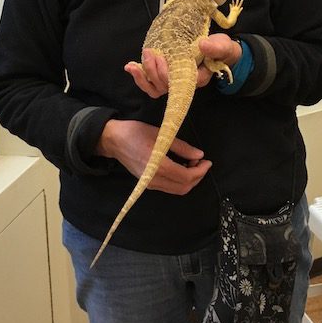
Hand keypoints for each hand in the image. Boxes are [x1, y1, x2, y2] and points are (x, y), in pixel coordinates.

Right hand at [96, 118, 211, 194]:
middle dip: (197, 177)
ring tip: (193, 164)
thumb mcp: (162, 135)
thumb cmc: (137, 132)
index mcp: (158, 166)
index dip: (200, 171)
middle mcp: (154, 179)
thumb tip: (199, 155)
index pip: (186, 177)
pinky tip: (181, 167)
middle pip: (183, 187)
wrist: (114, 140)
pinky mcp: (147, 184)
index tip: (208, 161)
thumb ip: (182, 147)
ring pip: (177, 190)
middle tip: (202, 162)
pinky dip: (179, 181)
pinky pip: (168, 187)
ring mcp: (149, 184)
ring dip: (189, 180)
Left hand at [124, 33, 242, 94]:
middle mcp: (184, 84)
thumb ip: (216, 47)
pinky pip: (150, 84)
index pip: (179, 83)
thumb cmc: (221, 49)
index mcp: (198, 78)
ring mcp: (173, 82)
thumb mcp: (223, 46)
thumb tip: (203, 45)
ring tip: (134, 64)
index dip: (167, 73)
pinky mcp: (166, 76)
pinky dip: (139, 77)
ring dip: (142, 77)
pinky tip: (130, 66)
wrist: (218, 50)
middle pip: (164, 86)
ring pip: (155, 89)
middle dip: (153, 71)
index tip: (162, 57)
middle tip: (150, 52)